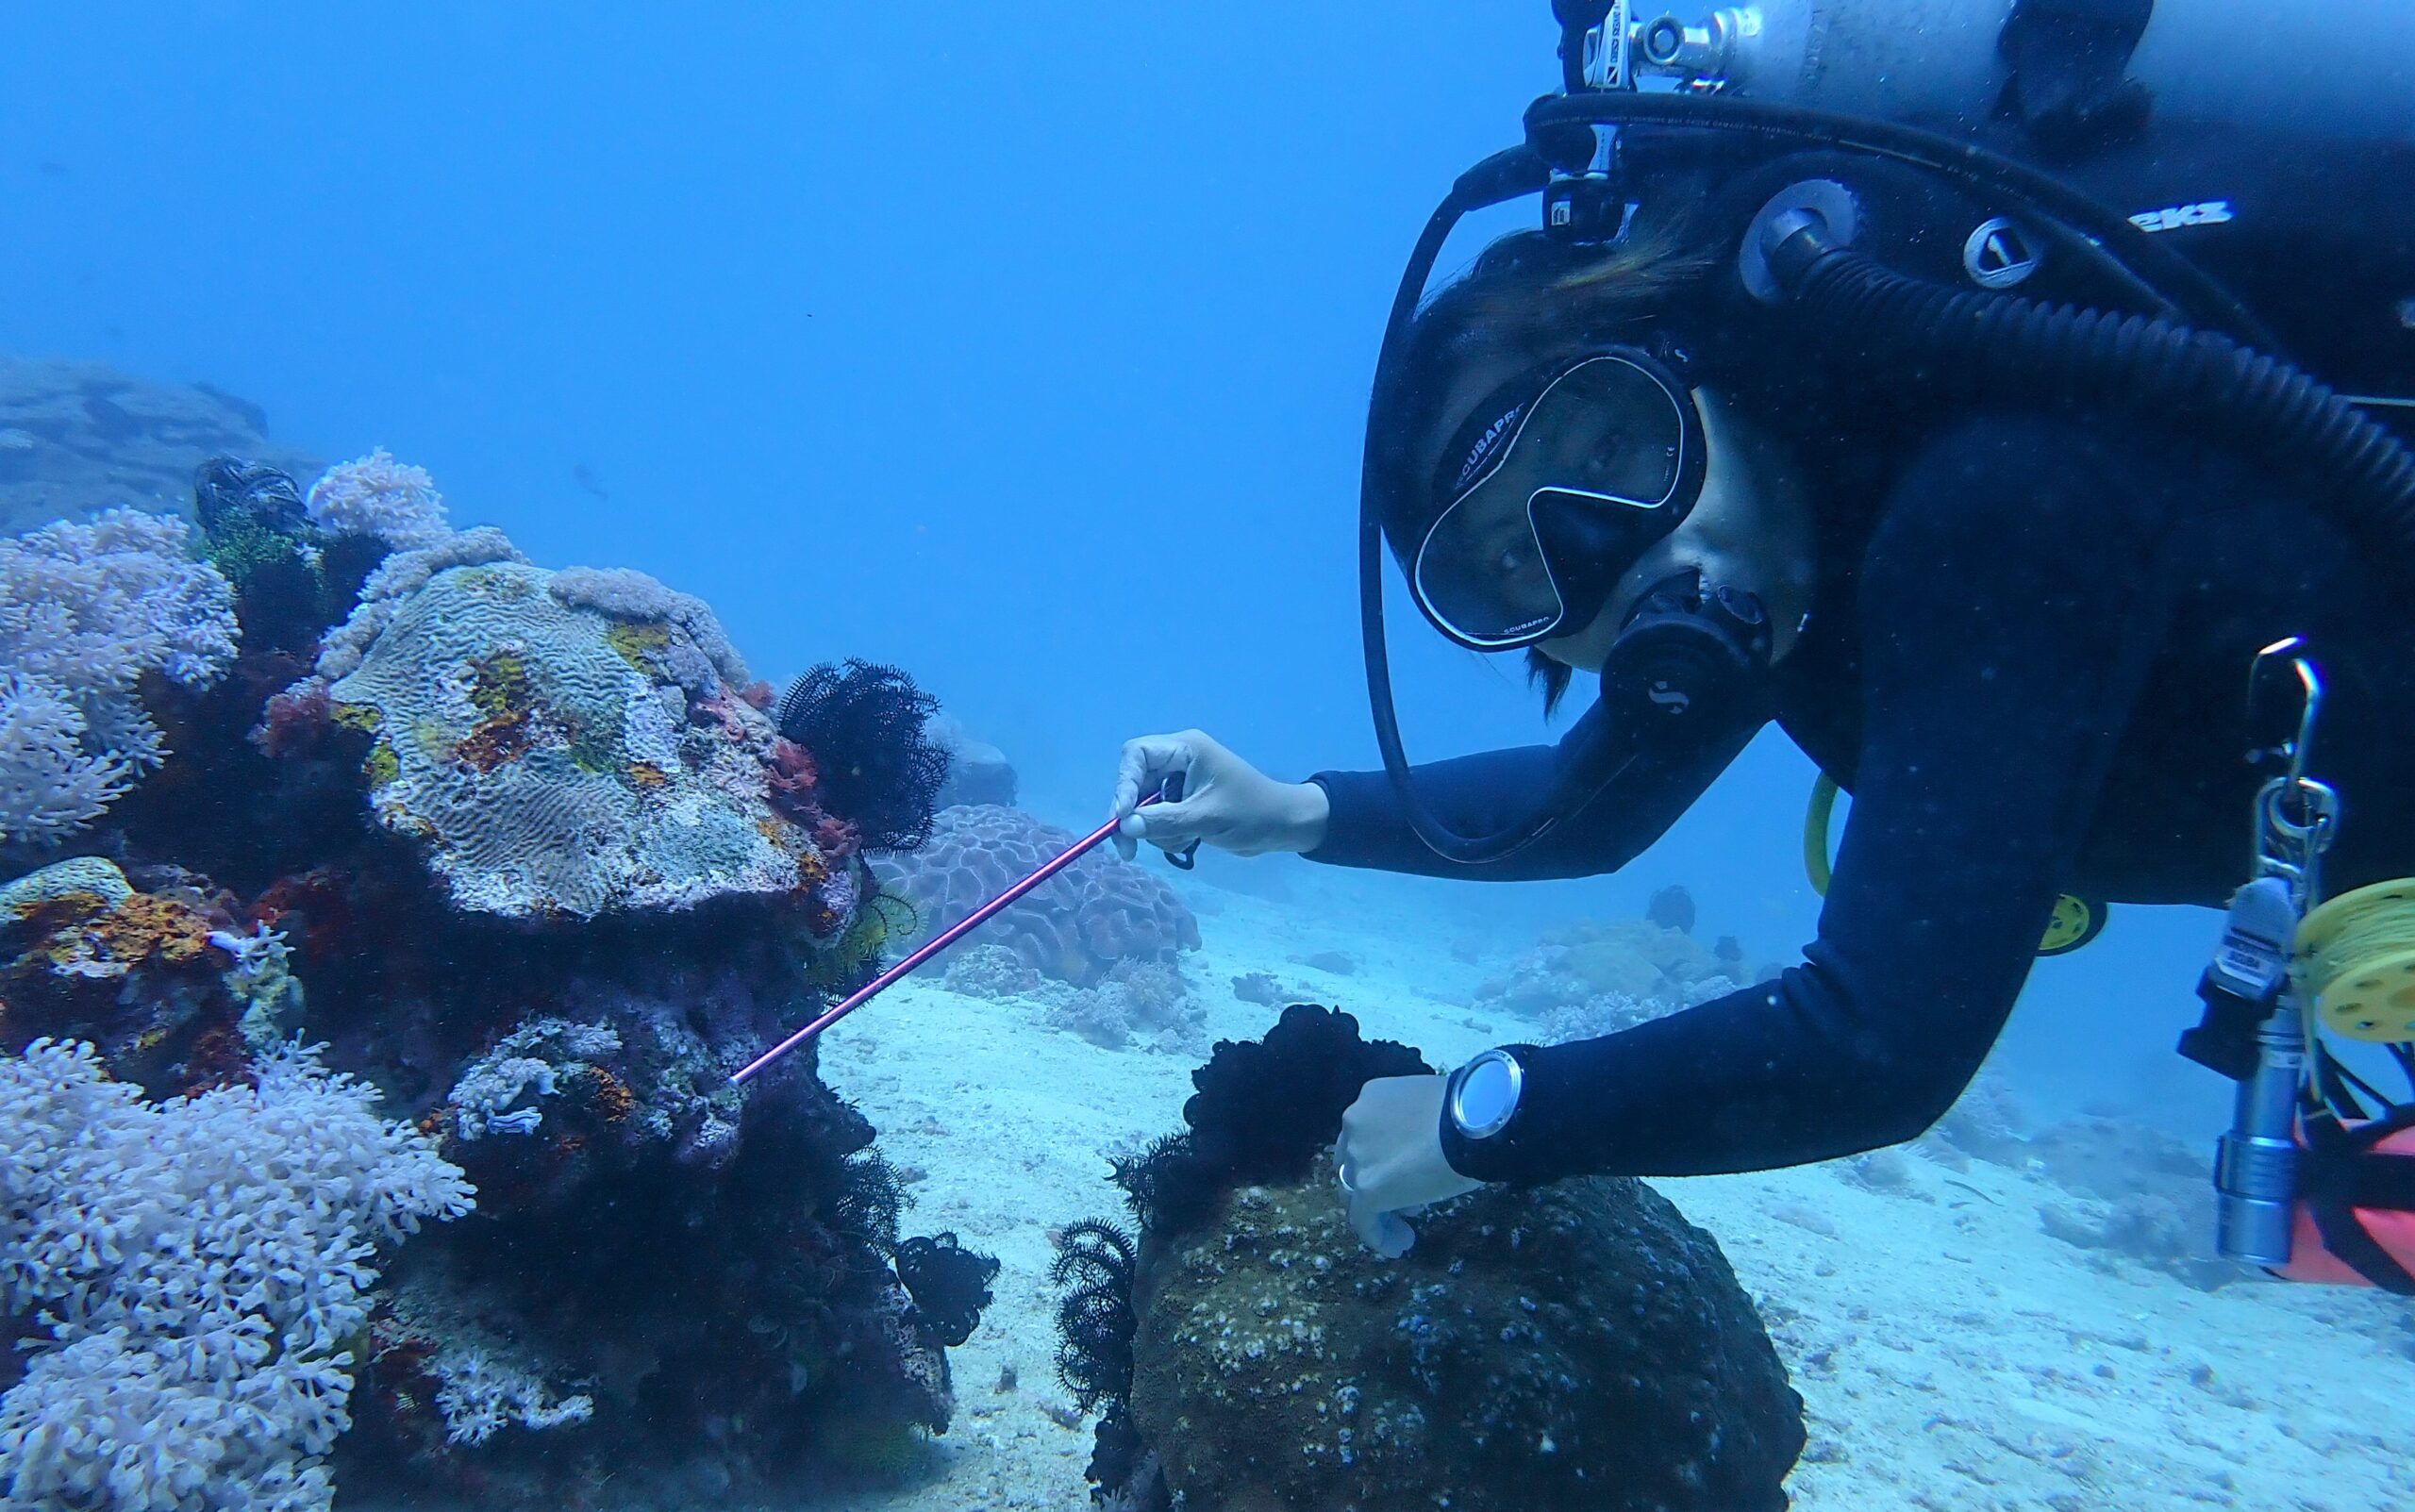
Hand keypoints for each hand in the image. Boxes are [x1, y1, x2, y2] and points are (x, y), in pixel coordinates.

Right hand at [1106, 730, 1329, 861]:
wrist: (1284, 827)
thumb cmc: (1252, 814)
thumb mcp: (1206, 818)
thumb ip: (1163, 821)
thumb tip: (1124, 826)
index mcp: (1186, 748)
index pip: (1137, 754)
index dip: (1124, 784)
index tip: (1121, 817)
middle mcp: (1179, 760)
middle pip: (1136, 783)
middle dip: (1134, 816)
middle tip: (1128, 850)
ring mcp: (1180, 782)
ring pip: (1145, 806)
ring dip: (1156, 830)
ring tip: (1185, 841)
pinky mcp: (1185, 802)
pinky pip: (1159, 818)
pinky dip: (1167, 834)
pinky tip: (1190, 841)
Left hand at [1334, 1074, 1481, 1257]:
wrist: (1474, 1120)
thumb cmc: (1468, 1110)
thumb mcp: (1433, 1110)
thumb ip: (1416, 1130)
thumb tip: (1422, 1158)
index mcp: (1371, 1098)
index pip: (1366, 1135)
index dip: (1384, 1158)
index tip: (1410, 1174)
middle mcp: (1354, 1123)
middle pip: (1353, 1163)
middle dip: (1378, 1184)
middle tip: (1408, 1203)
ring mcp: (1357, 1156)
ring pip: (1355, 1192)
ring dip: (1378, 1212)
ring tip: (1405, 1230)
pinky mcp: (1366, 1188)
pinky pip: (1362, 1220)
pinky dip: (1378, 1236)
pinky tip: (1398, 1247)